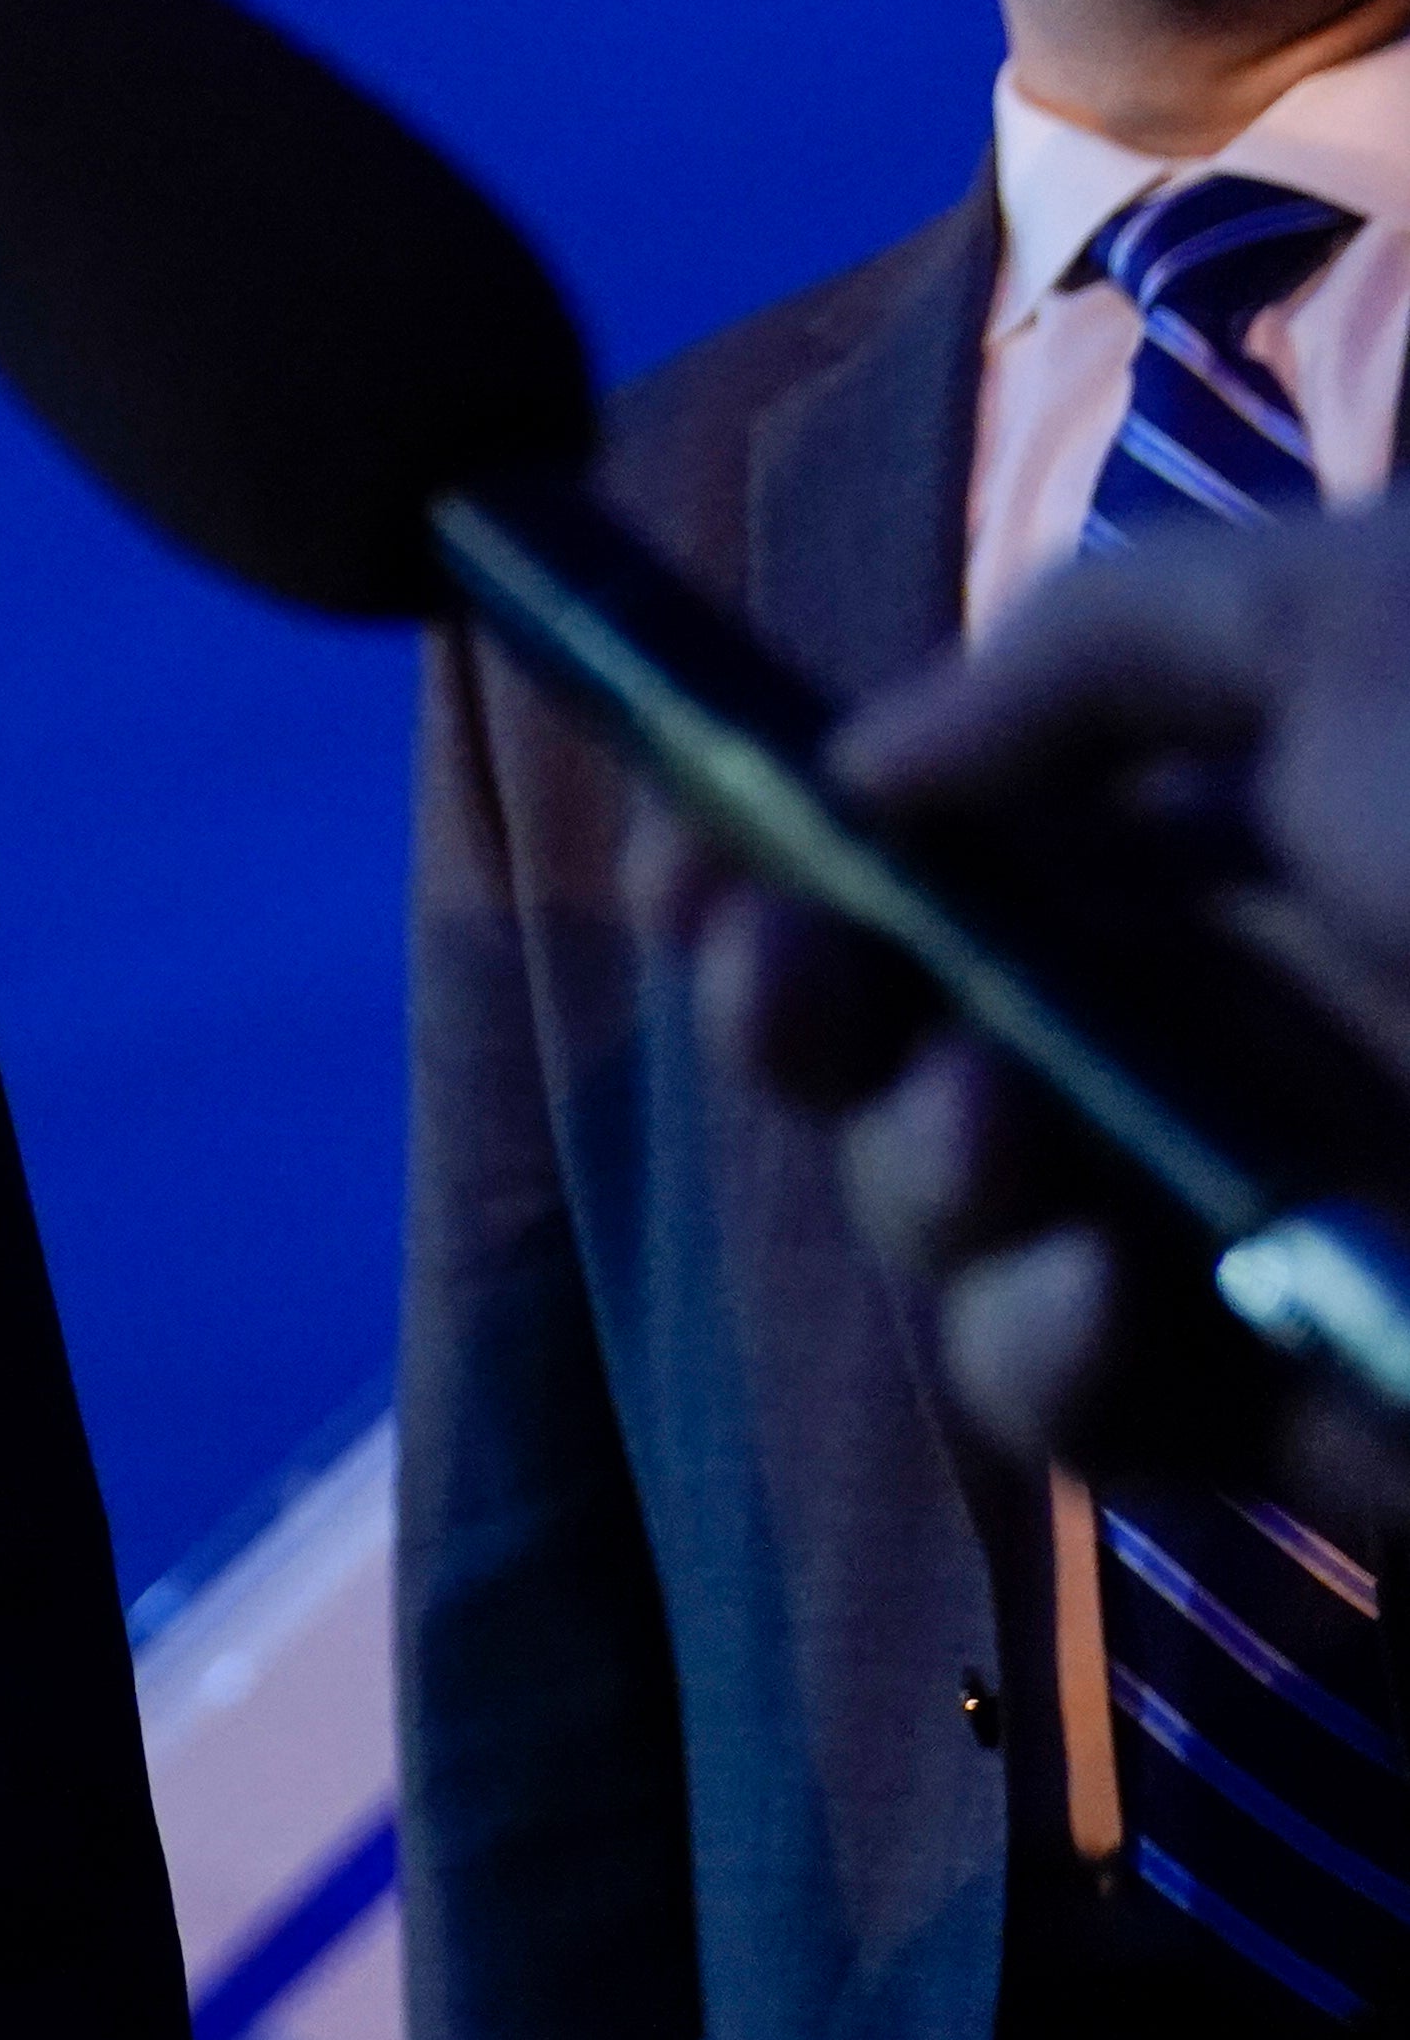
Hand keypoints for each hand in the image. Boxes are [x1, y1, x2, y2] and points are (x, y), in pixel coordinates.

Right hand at [687, 501, 1409, 1514]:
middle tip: (803, 981)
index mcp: (1232, 851)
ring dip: (920, 1189)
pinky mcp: (1328, 1415)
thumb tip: (861, 766)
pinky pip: (1100, 1419)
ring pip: (962, 1250)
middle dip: (799, 1019)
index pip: (945, 869)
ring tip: (1004, 1136)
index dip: (780, 866)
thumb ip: (1076, 661)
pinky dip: (1046, 1355)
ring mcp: (1274, 1234)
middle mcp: (1231, 1036)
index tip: (693, 860)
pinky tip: (1088, 1284)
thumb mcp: (1346, 619)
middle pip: (904, 1059)